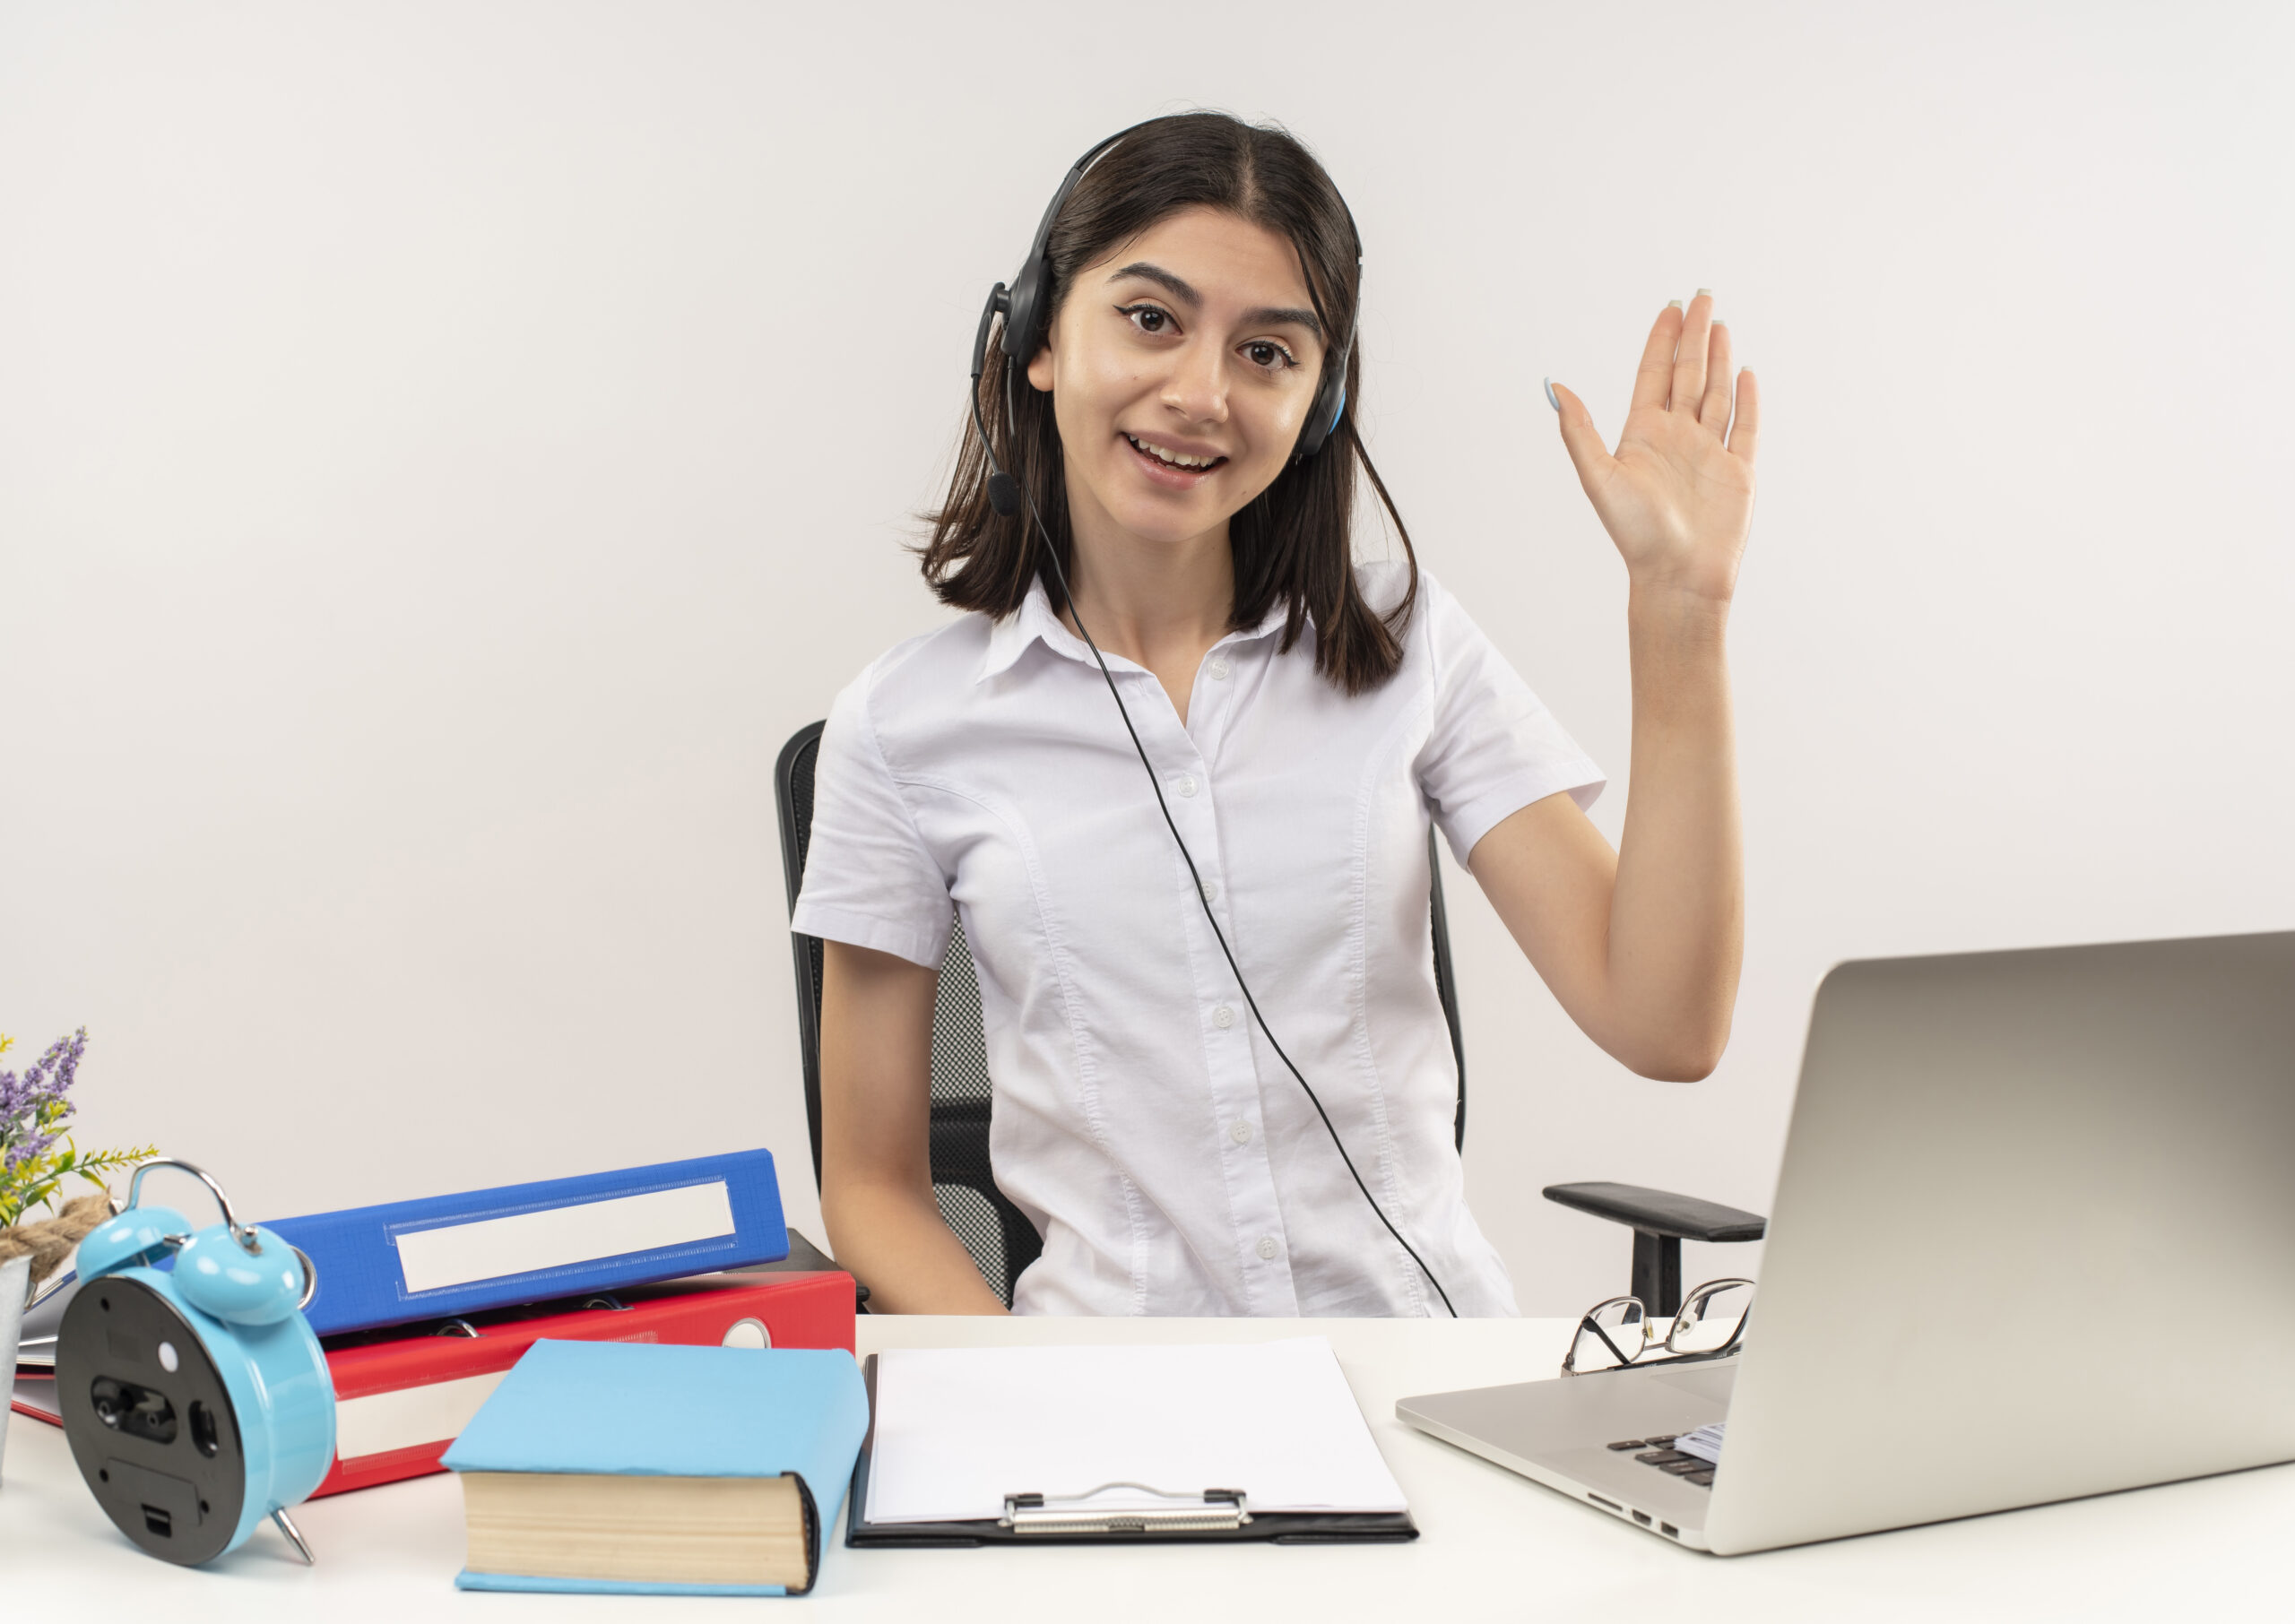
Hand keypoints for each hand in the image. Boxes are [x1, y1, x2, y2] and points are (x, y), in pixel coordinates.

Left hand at [1549, 293, 1758, 605]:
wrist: (1678, 575)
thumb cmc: (1636, 534)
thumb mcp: (1599, 477)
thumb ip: (1578, 431)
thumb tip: (1553, 387)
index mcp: (1643, 435)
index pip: (1654, 375)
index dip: (1662, 340)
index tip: (1670, 308)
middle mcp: (1676, 439)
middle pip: (1688, 374)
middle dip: (1695, 334)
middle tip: (1702, 294)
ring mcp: (1708, 453)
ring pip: (1716, 394)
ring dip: (1719, 358)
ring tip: (1720, 324)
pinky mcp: (1737, 472)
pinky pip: (1743, 427)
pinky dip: (1746, 399)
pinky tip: (1746, 373)